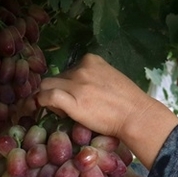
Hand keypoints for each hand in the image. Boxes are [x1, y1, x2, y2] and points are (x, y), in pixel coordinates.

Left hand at [35, 54, 177, 167]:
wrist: (137, 115)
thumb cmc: (128, 102)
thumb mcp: (109, 79)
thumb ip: (92, 78)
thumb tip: (78, 89)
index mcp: (91, 60)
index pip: (67, 70)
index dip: (67, 85)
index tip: (73, 97)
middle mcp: (82, 69)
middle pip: (56, 78)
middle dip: (57, 91)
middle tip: (64, 108)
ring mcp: (76, 84)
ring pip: (47, 86)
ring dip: (47, 98)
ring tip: (58, 112)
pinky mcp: (72, 102)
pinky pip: (46, 97)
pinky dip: (40, 102)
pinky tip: (44, 111)